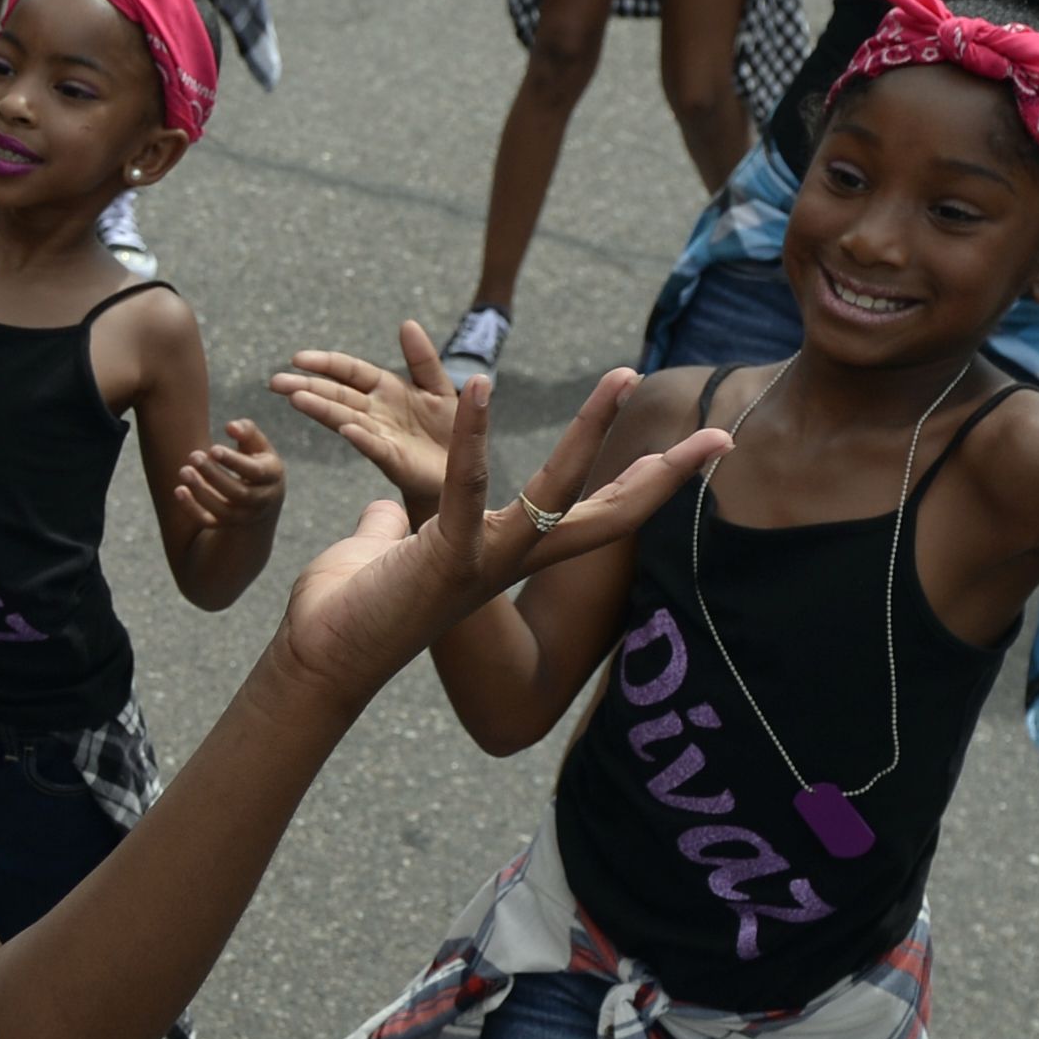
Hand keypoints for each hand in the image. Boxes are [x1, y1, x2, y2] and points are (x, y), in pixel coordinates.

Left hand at [168, 417, 286, 537]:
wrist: (263, 498)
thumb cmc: (257, 461)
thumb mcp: (259, 445)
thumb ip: (247, 431)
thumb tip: (230, 426)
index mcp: (272, 476)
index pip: (254, 472)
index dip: (233, 461)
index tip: (213, 448)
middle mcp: (261, 500)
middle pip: (238, 493)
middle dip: (213, 475)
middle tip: (193, 456)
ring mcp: (244, 515)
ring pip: (222, 510)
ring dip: (201, 492)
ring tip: (184, 471)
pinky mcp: (226, 524)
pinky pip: (209, 521)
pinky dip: (192, 509)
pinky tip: (178, 490)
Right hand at [270, 322, 466, 503]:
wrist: (462, 468)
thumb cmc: (447, 428)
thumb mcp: (438, 386)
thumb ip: (422, 358)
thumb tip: (407, 323)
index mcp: (384, 389)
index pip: (348, 372)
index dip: (325, 364)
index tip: (297, 359)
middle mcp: (374, 411)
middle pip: (336, 395)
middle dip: (307, 387)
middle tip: (276, 382)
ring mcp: (380, 435)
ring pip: (345, 418)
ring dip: (321, 408)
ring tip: (295, 398)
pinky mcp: (394, 459)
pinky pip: (375, 446)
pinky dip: (361, 437)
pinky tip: (346, 430)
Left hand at [270, 365, 729, 697]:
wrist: (320, 661)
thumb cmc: (351, 611)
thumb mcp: (388, 553)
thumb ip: (395, 525)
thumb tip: (387, 507)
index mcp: (505, 557)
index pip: (593, 517)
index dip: (647, 487)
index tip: (702, 455)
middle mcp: (510, 562)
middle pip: (609, 515)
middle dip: (666, 474)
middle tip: (719, 433)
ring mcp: (483, 563)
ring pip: (555, 494)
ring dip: (590, 433)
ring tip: (621, 377)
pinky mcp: (443, 558)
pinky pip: (462, 487)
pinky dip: (468, 436)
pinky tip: (477, 384)